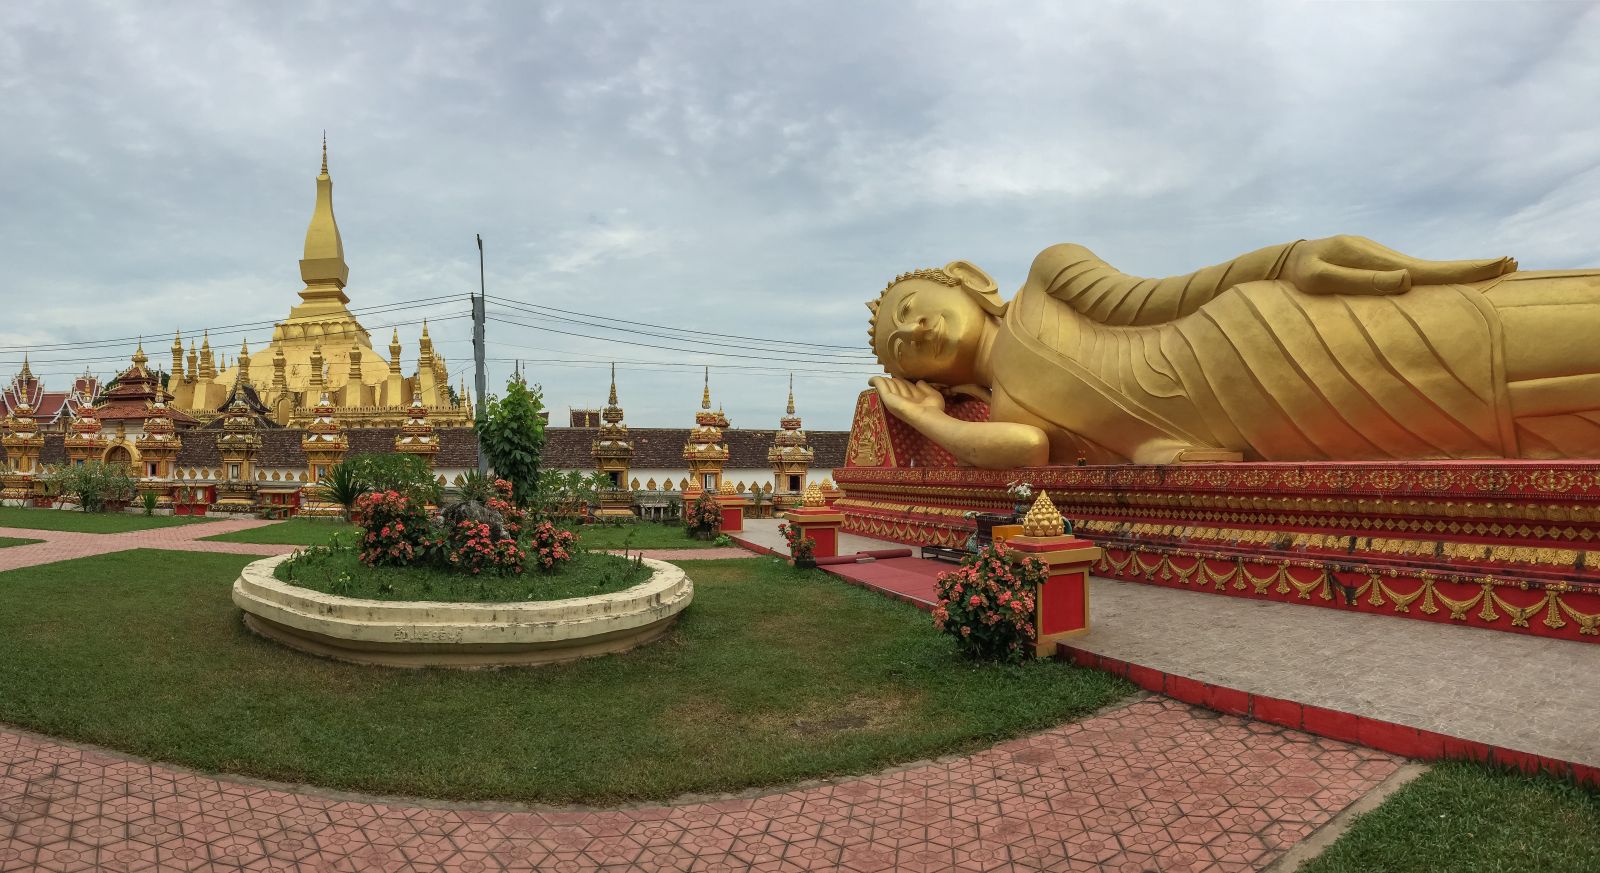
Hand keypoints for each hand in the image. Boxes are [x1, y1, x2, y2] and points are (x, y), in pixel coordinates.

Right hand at [870, 375, 945, 421]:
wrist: (928, 416)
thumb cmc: (933, 408)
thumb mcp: (932, 395)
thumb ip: (925, 388)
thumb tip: (918, 382)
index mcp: (912, 399)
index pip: (905, 387)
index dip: (902, 381)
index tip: (897, 376)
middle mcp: (902, 399)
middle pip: (895, 385)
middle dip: (892, 380)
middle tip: (888, 374)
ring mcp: (894, 399)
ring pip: (888, 385)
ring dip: (884, 380)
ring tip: (877, 377)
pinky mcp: (888, 398)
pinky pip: (880, 386)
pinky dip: (875, 382)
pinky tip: (870, 381)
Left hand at [1284, 235, 1515, 295]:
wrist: (1284, 259)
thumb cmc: (1297, 274)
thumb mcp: (1320, 280)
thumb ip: (1359, 282)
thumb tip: (1407, 282)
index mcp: (1374, 259)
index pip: (1426, 270)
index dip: (1462, 272)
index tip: (1497, 264)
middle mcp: (1382, 256)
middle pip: (1434, 267)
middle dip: (1471, 268)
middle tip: (1513, 263)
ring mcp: (1380, 260)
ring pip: (1425, 270)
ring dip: (1458, 272)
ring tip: (1495, 270)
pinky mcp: (1375, 266)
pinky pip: (1411, 273)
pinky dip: (1436, 277)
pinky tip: (1449, 280)